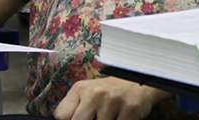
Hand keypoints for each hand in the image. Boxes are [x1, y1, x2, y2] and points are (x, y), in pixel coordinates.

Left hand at [53, 77, 170, 119]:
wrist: (136, 82)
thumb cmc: (106, 93)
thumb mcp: (86, 94)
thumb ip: (73, 108)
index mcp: (80, 89)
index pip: (61, 116)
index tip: (79, 119)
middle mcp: (95, 94)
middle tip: (96, 118)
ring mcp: (113, 102)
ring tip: (110, 116)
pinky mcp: (130, 110)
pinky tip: (120, 117)